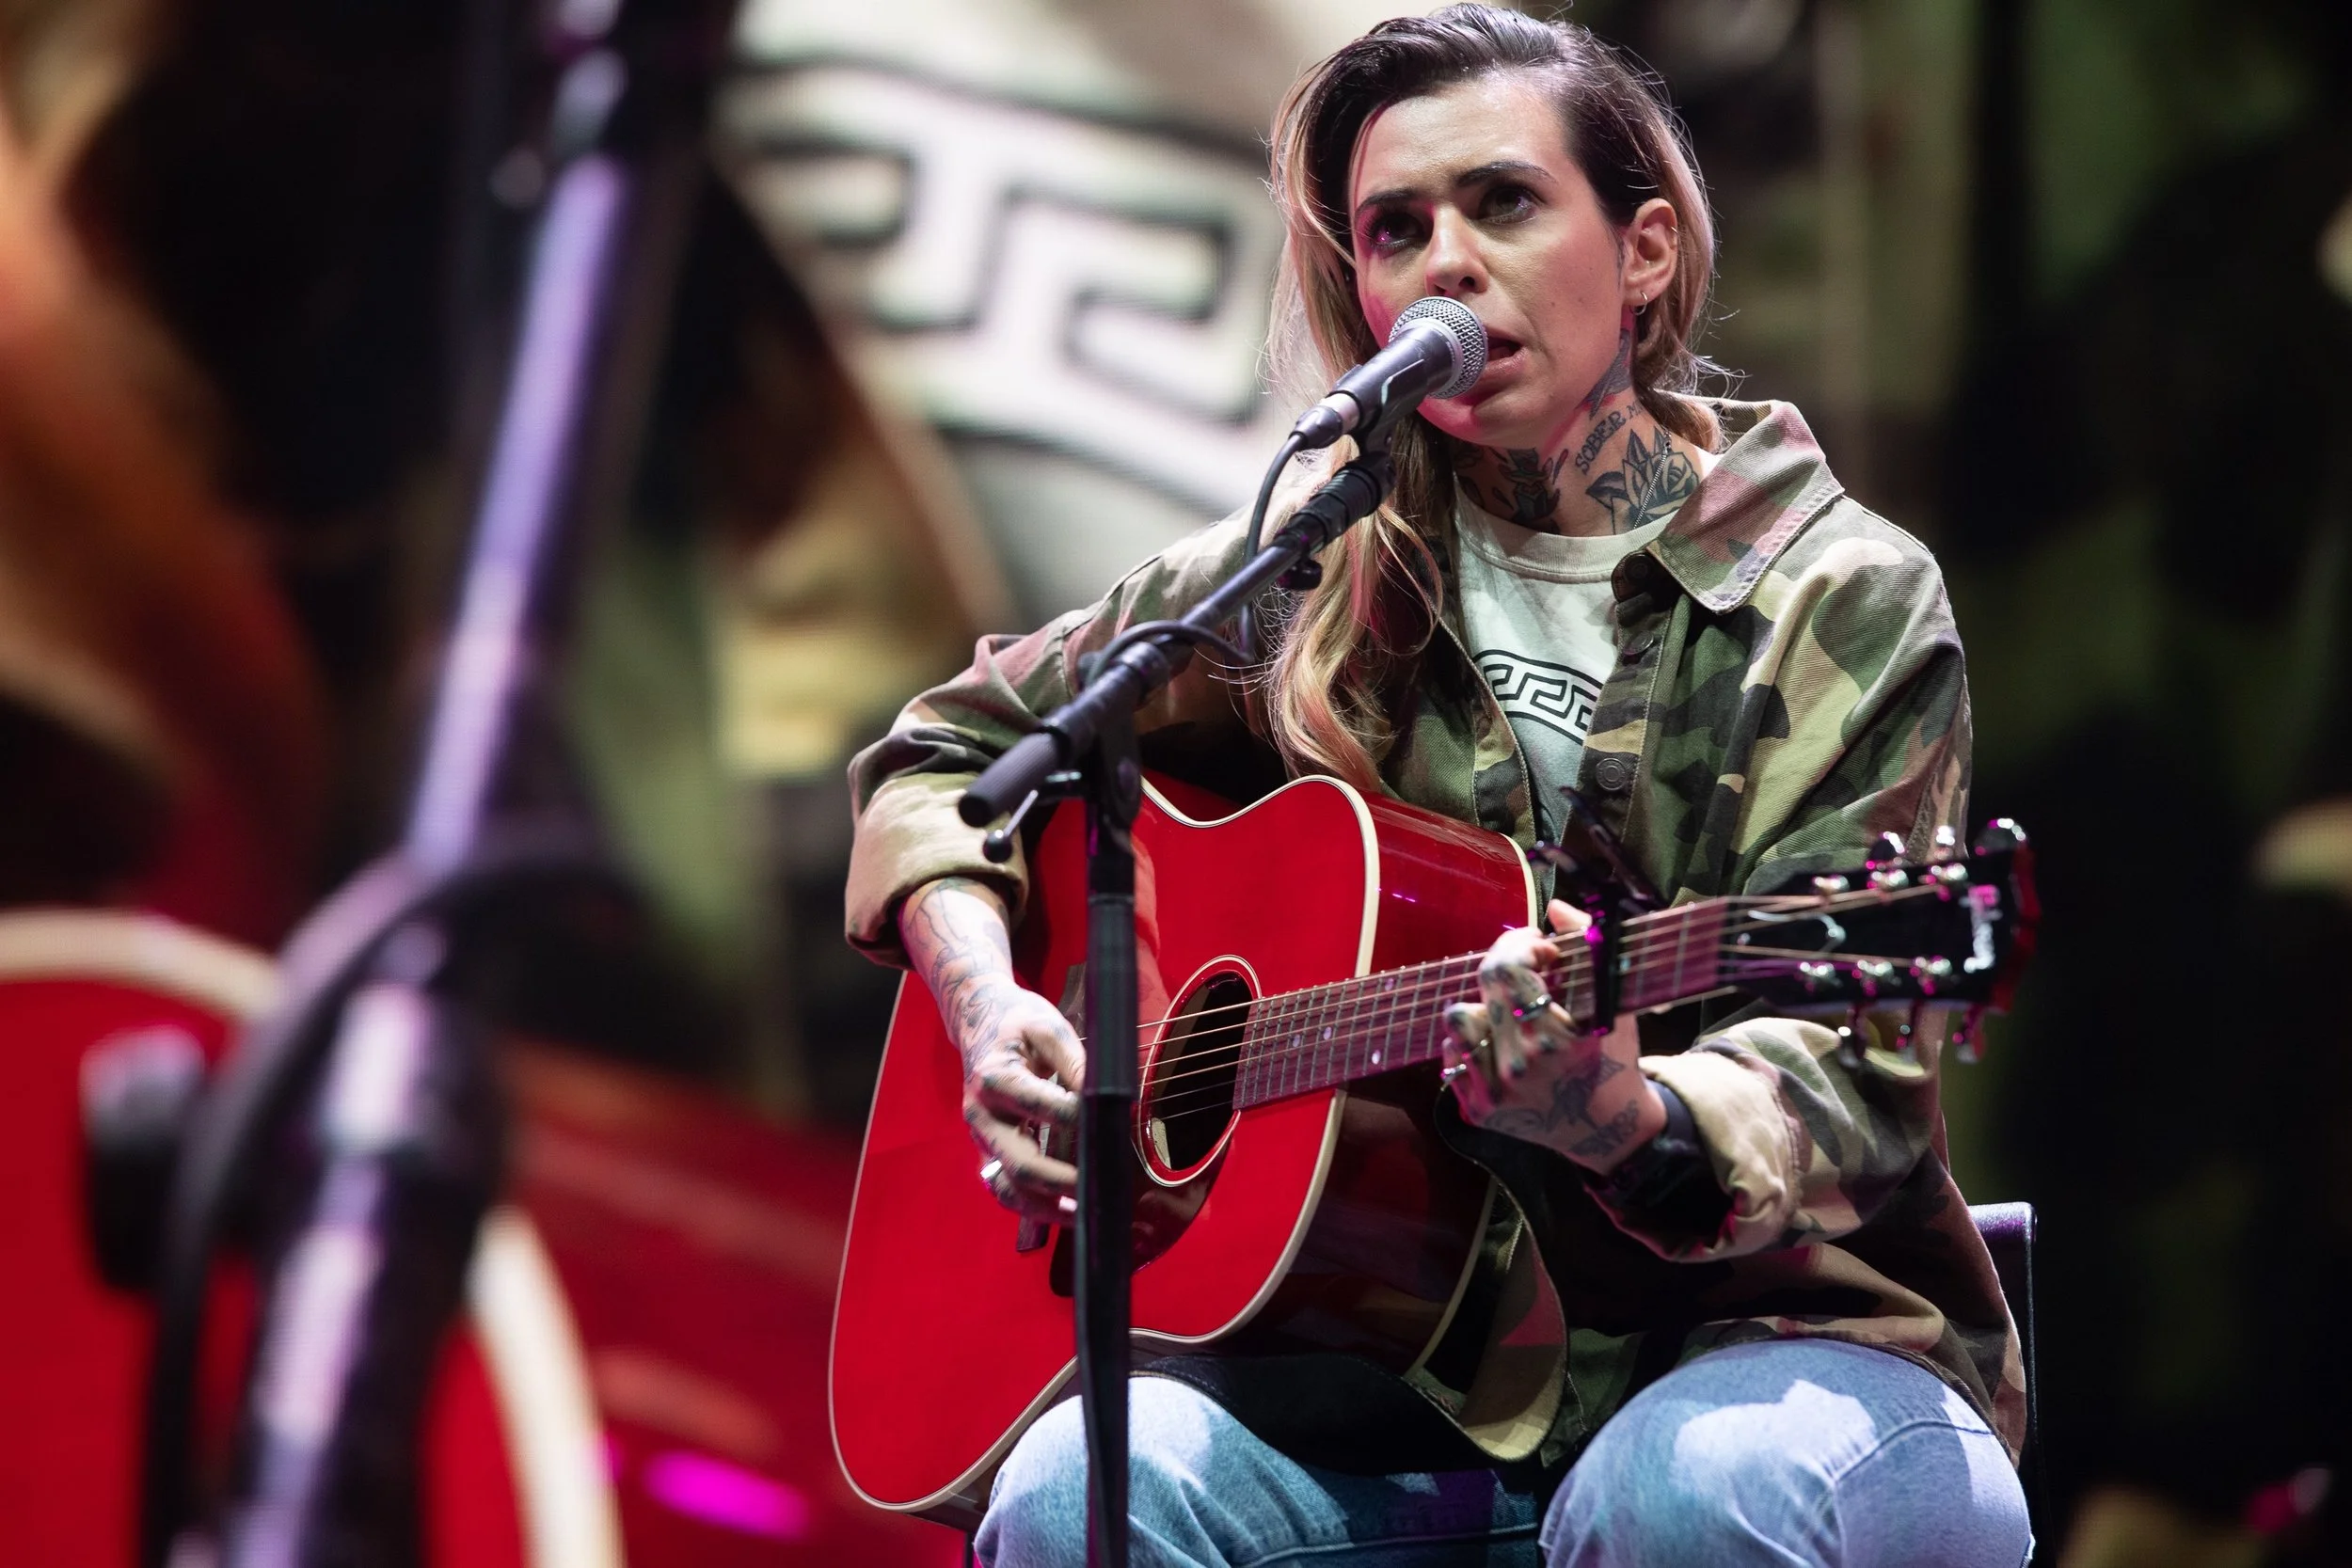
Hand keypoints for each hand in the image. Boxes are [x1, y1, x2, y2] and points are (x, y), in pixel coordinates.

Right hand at [899, 876, 1085, 1223]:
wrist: (979, 1025)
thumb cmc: (1018, 1025)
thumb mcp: (1048, 1027)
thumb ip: (1076, 1061)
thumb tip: (1108, 1098)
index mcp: (995, 1079)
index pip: (1042, 1107)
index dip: (1079, 1118)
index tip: (1115, 1124)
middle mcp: (982, 1117)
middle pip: (1021, 1163)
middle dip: (1065, 1182)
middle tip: (1104, 1187)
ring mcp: (982, 1141)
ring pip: (1009, 1189)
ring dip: (1048, 1209)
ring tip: (1088, 1216)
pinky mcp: (989, 1154)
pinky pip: (1007, 1190)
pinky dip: (1036, 1209)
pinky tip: (1070, 1212)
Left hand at [1442, 898, 1664, 1172]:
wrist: (1607, 1129)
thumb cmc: (1613, 1058)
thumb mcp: (1614, 1003)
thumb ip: (1589, 946)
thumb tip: (1556, 908)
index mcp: (1553, 1038)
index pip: (1506, 967)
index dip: (1520, 945)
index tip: (1540, 949)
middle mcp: (1518, 1066)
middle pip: (1483, 986)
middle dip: (1505, 966)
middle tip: (1526, 969)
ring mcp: (1493, 1091)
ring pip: (1458, 1019)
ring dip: (1484, 1007)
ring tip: (1511, 1014)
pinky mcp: (1477, 1110)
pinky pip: (1452, 1054)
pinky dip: (1472, 1041)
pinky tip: (1501, 1044)